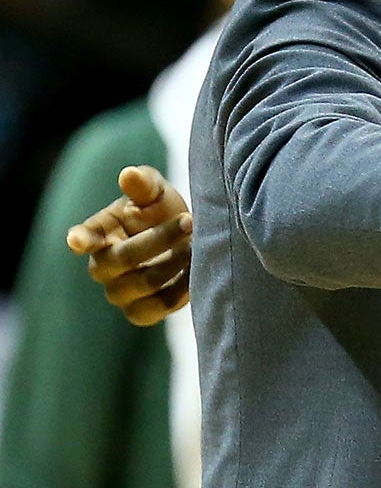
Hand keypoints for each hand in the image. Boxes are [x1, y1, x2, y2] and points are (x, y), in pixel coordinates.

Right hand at [66, 166, 192, 326]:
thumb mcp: (156, 192)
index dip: (81, 239)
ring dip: (177, 263)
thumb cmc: (162, 211)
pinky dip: (182, 291)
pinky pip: (158, 308)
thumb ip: (144, 184)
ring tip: (197, 245)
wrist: (188, 240)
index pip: (83, 237)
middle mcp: (102, 266)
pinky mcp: (139, 312)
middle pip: (125, 259)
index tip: (77, 240)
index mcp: (98, 233)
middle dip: (162, 239)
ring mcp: (119, 293)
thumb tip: (129, 174)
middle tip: (190, 221)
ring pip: (146, 283)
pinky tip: (197, 272)